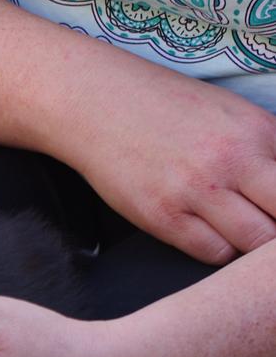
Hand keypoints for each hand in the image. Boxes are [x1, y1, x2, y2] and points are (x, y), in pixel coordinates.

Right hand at [63, 75, 275, 265]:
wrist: (98, 103)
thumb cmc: (164, 108)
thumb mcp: (231, 113)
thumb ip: (267, 147)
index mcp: (258, 131)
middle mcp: (233, 160)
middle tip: (267, 226)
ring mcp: (197, 190)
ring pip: (255, 242)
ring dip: (253, 243)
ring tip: (240, 233)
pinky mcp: (163, 215)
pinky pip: (214, 253)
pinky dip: (220, 251)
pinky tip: (210, 234)